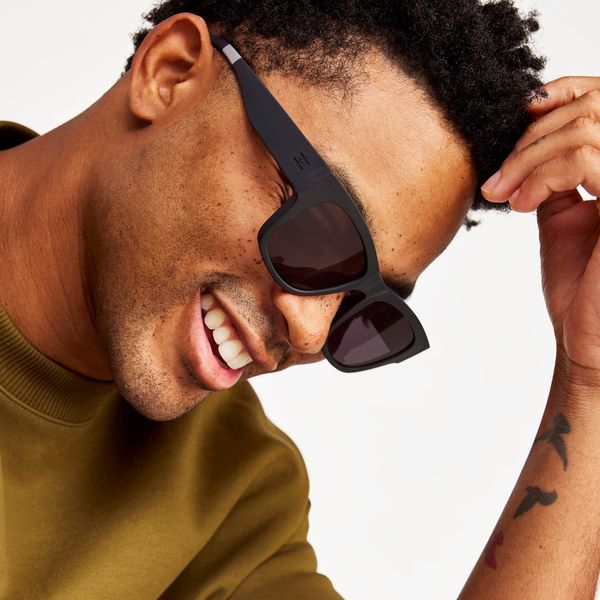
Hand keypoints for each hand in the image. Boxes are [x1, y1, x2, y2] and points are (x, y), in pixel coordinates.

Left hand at [481, 77, 599, 378]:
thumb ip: (555, 175)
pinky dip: (541, 176)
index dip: (564, 92)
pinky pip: (585, 161)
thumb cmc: (580, 284)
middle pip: (593, 108)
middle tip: (497, 177)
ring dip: (528, 159)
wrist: (587, 335)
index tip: (518, 115)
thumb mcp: (563, 216)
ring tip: (503, 193)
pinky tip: (520, 203)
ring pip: (586, 129)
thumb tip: (526, 143)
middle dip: (531, 138)